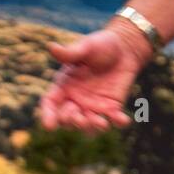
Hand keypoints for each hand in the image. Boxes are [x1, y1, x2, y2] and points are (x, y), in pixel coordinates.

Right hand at [36, 25, 150, 133]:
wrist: (125, 47)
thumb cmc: (101, 45)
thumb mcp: (86, 47)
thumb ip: (70, 53)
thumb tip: (51, 47)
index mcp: (64, 86)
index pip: (51, 103)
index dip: (48, 115)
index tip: (49, 126)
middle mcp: (76, 100)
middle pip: (67, 119)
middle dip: (71, 121)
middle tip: (79, 117)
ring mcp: (93, 106)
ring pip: (88, 126)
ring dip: (92, 127)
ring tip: (101, 123)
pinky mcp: (112, 107)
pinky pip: (114, 120)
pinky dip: (119, 122)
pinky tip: (124, 120)